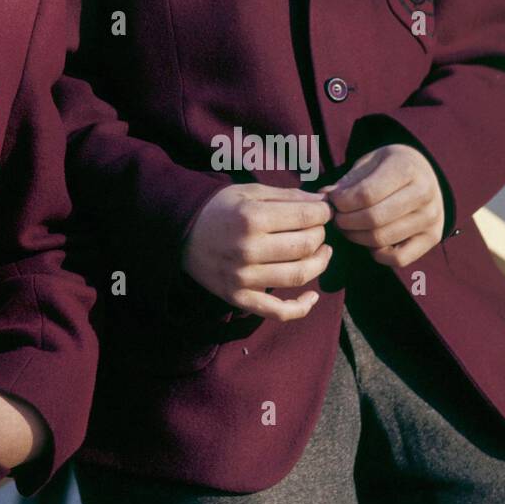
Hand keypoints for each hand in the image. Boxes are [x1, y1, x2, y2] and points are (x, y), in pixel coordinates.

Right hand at [181, 184, 332, 320]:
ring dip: (320, 263)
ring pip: (299, 275)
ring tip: (322, 252)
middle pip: (305, 246)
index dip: (323, 213)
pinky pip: (278, 311)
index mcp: (251, 218)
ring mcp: (243, 277)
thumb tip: (322, 201)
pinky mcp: (239, 297)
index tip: (324, 210)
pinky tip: (313, 297)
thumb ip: (286, 196)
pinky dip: (302, 307)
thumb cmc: (218, 208)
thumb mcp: (249, 192)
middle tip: (319, 229)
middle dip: (321, 234)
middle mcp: (248, 249)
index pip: (305, 217)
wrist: (180, 231)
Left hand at [325, 143, 444, 267]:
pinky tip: (369, 241)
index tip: (332, 201)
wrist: (424, 173)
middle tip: (337, 217)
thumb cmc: (390, 167)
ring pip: (383, 239)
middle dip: (346, 221)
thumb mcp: (369, 162)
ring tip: (347, 226)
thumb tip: (325, 196)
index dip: (342, 202)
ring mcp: (431, 218)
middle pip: (373, 219)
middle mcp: (424, 194)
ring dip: (356, 237)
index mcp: (407, 168)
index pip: (366, 194)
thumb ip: (348, 180)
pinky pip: (399, 258)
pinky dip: (378, 254)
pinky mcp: (433, 238)